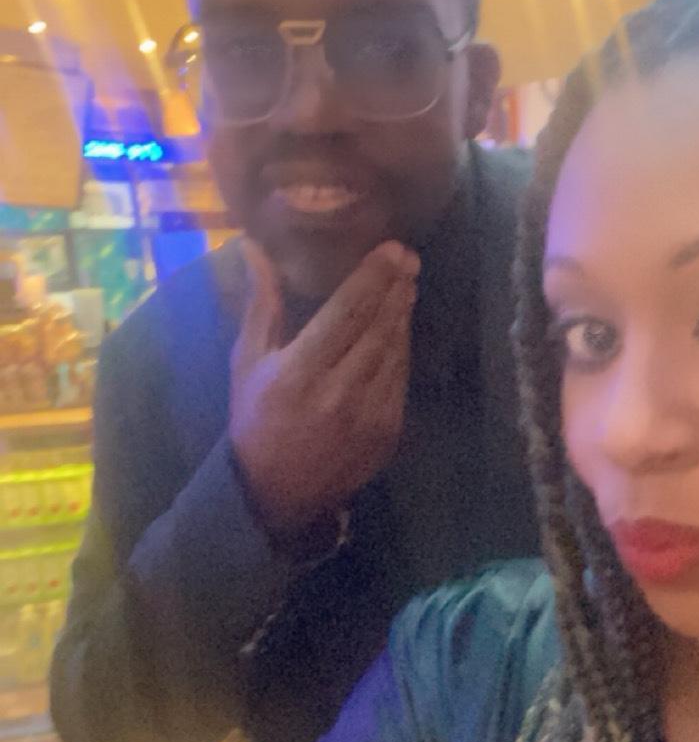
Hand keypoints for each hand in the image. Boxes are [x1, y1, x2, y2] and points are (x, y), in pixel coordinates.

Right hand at [230, 238, 419, 533]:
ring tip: (407, 284)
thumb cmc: (255, 421)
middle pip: (379, 327)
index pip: (347, 312)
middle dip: (397, 288)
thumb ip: (260, 305)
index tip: (392, 249)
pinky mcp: (389, 432)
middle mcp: (340, 392)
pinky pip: (401, 379)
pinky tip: (401, 327)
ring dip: (403, 314)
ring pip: (396, 351)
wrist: (276, 493)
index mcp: (300, 373)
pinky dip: (402, 349)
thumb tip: (254, 248)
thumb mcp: (247, 362)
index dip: (373, 277)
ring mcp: (370, 415)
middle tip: (409, 257)